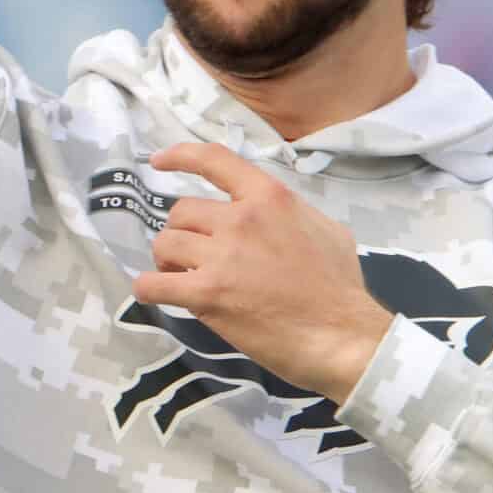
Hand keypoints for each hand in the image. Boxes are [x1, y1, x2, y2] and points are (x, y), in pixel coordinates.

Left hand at [131, 142, 394, 406]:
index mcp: (269, 197)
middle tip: (192, 254)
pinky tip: (156, 294)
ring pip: (165, 243)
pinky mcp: (208, 295)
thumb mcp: (326, 229)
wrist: (343, 336)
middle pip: (181, 211)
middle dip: (182, 232)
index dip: (181, 156)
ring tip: (179, 276)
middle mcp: (241, 219)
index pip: (214, 160)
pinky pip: (154, 284)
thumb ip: (292, 213)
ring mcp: (222, 257)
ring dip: (166, 260)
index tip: (159, 161)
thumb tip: (277, 215)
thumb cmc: (341, 287)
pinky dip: (148, 289)